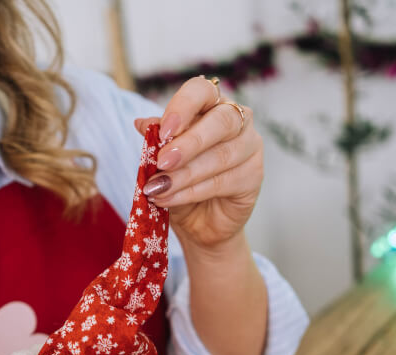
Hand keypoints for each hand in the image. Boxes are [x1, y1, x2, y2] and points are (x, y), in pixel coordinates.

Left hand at [135, 77, 263, 253]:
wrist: (200, 222)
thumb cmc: (181, 182)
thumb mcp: (162, 161)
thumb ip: (157, 141)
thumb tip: (141, 123)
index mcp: (211, 105)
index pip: (202, 91)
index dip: (183, 107)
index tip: (163, 131)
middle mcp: (237, 120)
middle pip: (221, 121)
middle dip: (188, 143)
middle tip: (162, 162)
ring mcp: (250, 147)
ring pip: (220, 156)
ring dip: (184, 175)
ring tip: (156, 189)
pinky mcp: (254, 176)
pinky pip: (222, 182)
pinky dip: (191, 192)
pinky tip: (169, 199)